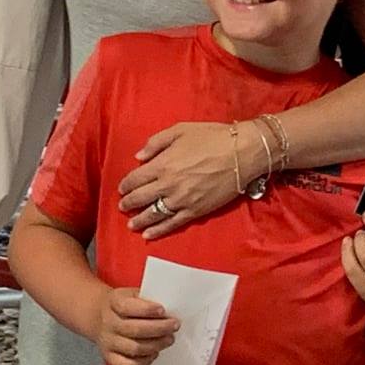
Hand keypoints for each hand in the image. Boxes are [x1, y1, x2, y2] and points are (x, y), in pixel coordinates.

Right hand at [96, 286, 180, 364]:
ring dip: (156, 345)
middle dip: (159, 329)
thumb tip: (170, 309)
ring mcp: (108, 341)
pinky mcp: (110, 356)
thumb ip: (147, 299)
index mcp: (113, 302)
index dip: (146, 309)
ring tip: (169, 339)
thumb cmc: (124, 305)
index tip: (162, 310)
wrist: (100, 315)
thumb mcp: (132, 293)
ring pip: (134, 348)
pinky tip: (154, 353)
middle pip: (134, 329)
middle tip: (174, 326)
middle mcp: (109, 323)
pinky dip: (144, 362)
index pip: (127, 307)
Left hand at [115, 121, 256, 239]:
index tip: (122, 188)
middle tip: (122, 206)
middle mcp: (168, 185)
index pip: (135, 178)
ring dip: (139, 220)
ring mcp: (181, 200)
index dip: (126, 185)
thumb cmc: (212, 137)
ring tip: (131, 224)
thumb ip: (156, 142)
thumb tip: (139, 157)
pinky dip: (158, 231)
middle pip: (140, 198)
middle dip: (128, 203)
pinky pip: (172, 223)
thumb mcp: (181, 130)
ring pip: (153, 214)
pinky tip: (148, 235)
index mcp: (162, 164)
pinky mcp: (195, 211)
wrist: (242, 153)